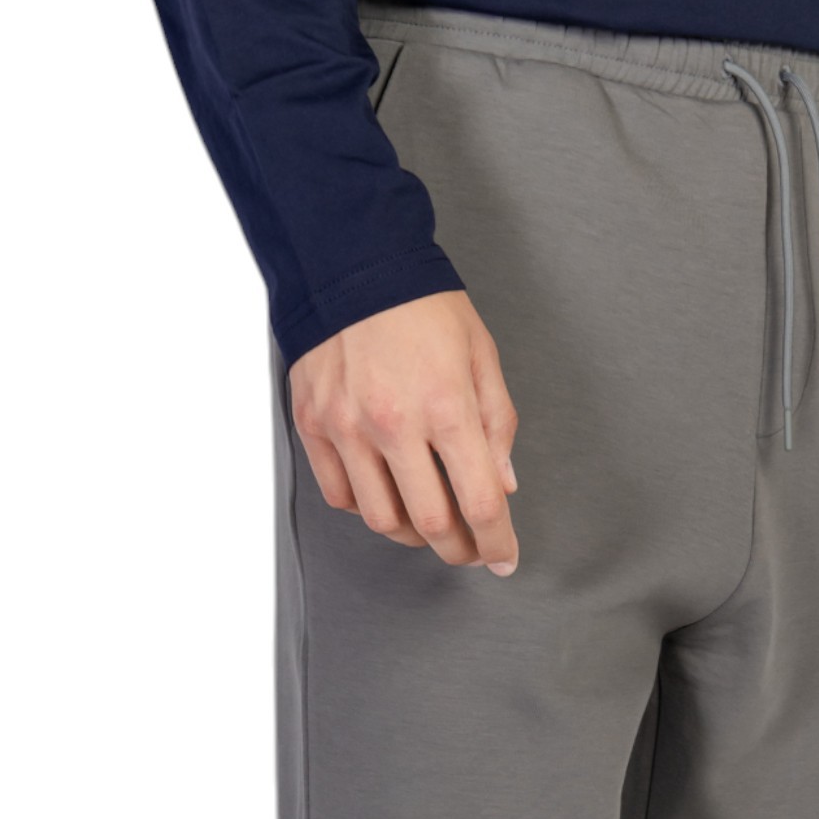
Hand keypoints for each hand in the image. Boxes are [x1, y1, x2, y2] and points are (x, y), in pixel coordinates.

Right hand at [289, 292, 520, 575]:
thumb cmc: (420, 303)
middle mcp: (393, 423)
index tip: (504, 556)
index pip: (480, 501)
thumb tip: (501, 482)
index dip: (497, 542)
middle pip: (430, 523)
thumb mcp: (481, 355)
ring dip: (412, 533)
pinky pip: (339, 494)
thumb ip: (496, 424)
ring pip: (380, 519)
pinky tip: (385, 493)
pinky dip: (366, 507)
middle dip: (457, 548)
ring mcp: (347, 427)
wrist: (351, 261)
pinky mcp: (314, 424)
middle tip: (469, 548)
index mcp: (445, 405)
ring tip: (428, 521)